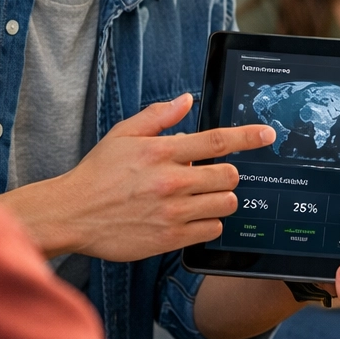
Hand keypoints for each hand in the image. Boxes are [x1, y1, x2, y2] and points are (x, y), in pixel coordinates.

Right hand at [0, 93, 274, 260]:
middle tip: (212, 176)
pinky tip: (192, 217)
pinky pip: (212, 230)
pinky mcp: (169, 238)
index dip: (248, 137)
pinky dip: (209, 223)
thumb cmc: (97, 173)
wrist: (71, 214)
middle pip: (229, 176)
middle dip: (227, 174)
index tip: (268, 134)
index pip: (217, 141)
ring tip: (200, 197)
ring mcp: (172, 212)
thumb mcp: (123, 134)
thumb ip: (158, 116)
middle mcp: (171, 181)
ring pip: (225, 204)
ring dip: (220, 199)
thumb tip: (187, 100)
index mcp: (161, 152)